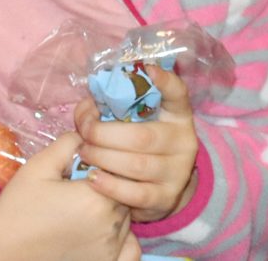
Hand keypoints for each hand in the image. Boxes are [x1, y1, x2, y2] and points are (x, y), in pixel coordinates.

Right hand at [0, 131, 127, 260]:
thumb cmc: (17, 208)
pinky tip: (102, 233)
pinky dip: (124, 240)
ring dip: (115, 210)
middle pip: (127, 193)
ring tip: (84, 210)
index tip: (87, 166)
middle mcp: (110, 226)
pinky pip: (130, 250)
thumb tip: (90, 131)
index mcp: (97, 198)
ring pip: (127, 218)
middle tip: (82, 187)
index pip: (122, 169)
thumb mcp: (39, 166)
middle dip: (111, 185)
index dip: (107, 163)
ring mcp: (109, 250)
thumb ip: (69, 143)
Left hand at [72, 70, 200, 223]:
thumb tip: (87, 108)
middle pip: (143, 136)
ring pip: (137, 164)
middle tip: (85, 134)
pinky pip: (135, 193)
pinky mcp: (166, 198)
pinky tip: (93, 178)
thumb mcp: (132, 123)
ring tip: (84, 154)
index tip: (147, 70)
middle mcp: (183, 141)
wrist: (160, 188)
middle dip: (105, 134)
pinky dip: (110, 185)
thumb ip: (109, 109)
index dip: (165, 81)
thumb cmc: (138, 146)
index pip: (178, 93)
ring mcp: (177, 172)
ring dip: (103, 158)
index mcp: (178, 115)